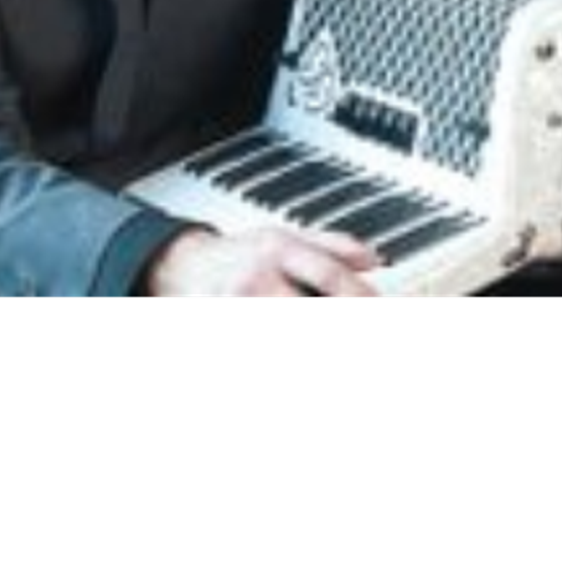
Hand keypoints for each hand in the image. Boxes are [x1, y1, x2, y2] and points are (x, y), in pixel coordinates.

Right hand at [147, 226, 381, 298]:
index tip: (376, 300)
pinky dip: (286, 324)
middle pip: (308, 306)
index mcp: (276, 249)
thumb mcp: (285, 236)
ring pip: (287, 312)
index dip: (358, 292)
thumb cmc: (242, 254)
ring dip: (311, 320)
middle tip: (362, 308)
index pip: (328, 273)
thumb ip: (333, 246)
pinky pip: (261, 321)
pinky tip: (294, 307)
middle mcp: (256, 277)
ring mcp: (236, 301)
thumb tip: (376, 259)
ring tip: (314, 306)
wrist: (185, 267)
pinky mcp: (220, 311)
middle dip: (339, 308)